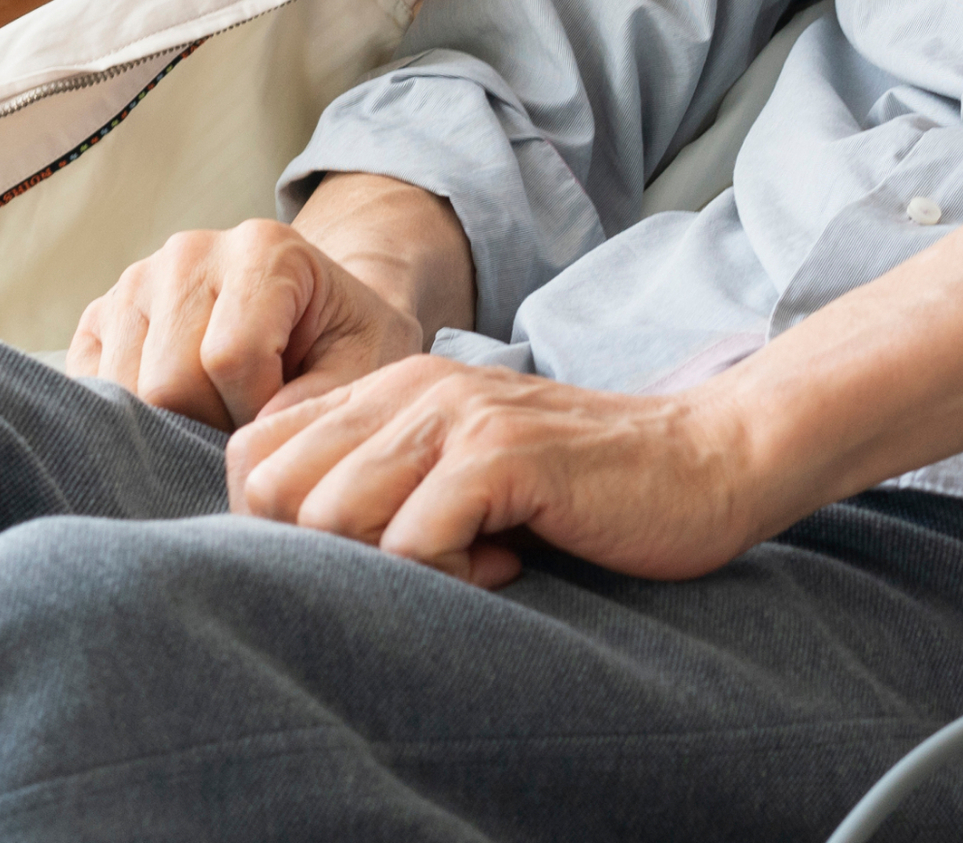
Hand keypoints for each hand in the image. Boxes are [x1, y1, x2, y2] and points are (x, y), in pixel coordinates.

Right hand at [67, 175, 467, 428]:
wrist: (315, 312)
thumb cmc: (343, 341)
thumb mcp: (366, 362)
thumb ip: (319, 397)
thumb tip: (250, 432)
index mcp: (263, 248)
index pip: (229, 356)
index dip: (255, 410)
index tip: (281, 412)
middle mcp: (189, 251)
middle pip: (169, 381)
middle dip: (213, 423)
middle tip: (249, 418)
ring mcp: (135, 281)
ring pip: (127, 392)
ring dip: (175, 424)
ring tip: (221, 408)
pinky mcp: (100, 318)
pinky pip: (92, 390)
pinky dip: (133, 418)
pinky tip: (180, 407)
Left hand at [224, 355, 777, 587]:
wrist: (708, 459)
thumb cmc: (583, 485)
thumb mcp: (464, 464)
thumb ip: (384, 476)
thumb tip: (287, 541)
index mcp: (395, 386)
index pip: (255, 453)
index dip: (284, 521)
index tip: (368, 546)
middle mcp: (415, 389)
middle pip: (277, 491)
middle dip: (326, 551)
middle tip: (416, 558)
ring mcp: (460, 417)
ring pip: (334, 516)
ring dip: (390, 565)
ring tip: (467, 559)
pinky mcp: (504, 456)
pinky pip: (413, 542)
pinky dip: (449, 578)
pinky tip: (505, 564)